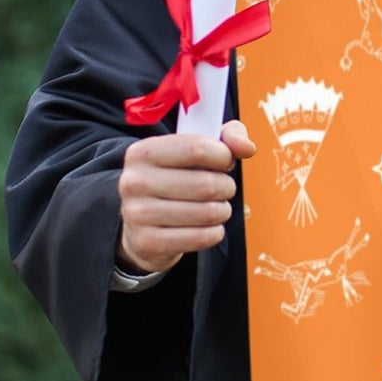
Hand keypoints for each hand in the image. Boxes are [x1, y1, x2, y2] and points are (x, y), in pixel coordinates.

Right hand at [116, 119, 255, 274]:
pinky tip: (208, 227)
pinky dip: (214, 233)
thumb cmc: (177, 179)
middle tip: (223, 189)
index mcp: (143, 152)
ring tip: (216, 208)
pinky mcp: (147, 242)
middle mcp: (134, 181)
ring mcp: (137, 214)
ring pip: (207, 213)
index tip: (226, 162)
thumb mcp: (196, 149)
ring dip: (222, 211)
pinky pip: (201, 237)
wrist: (142, 224)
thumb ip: (227, 137)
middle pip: (206, 184)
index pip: (197, 148)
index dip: (223, 156)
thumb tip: (247, 147)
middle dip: (226, 187)